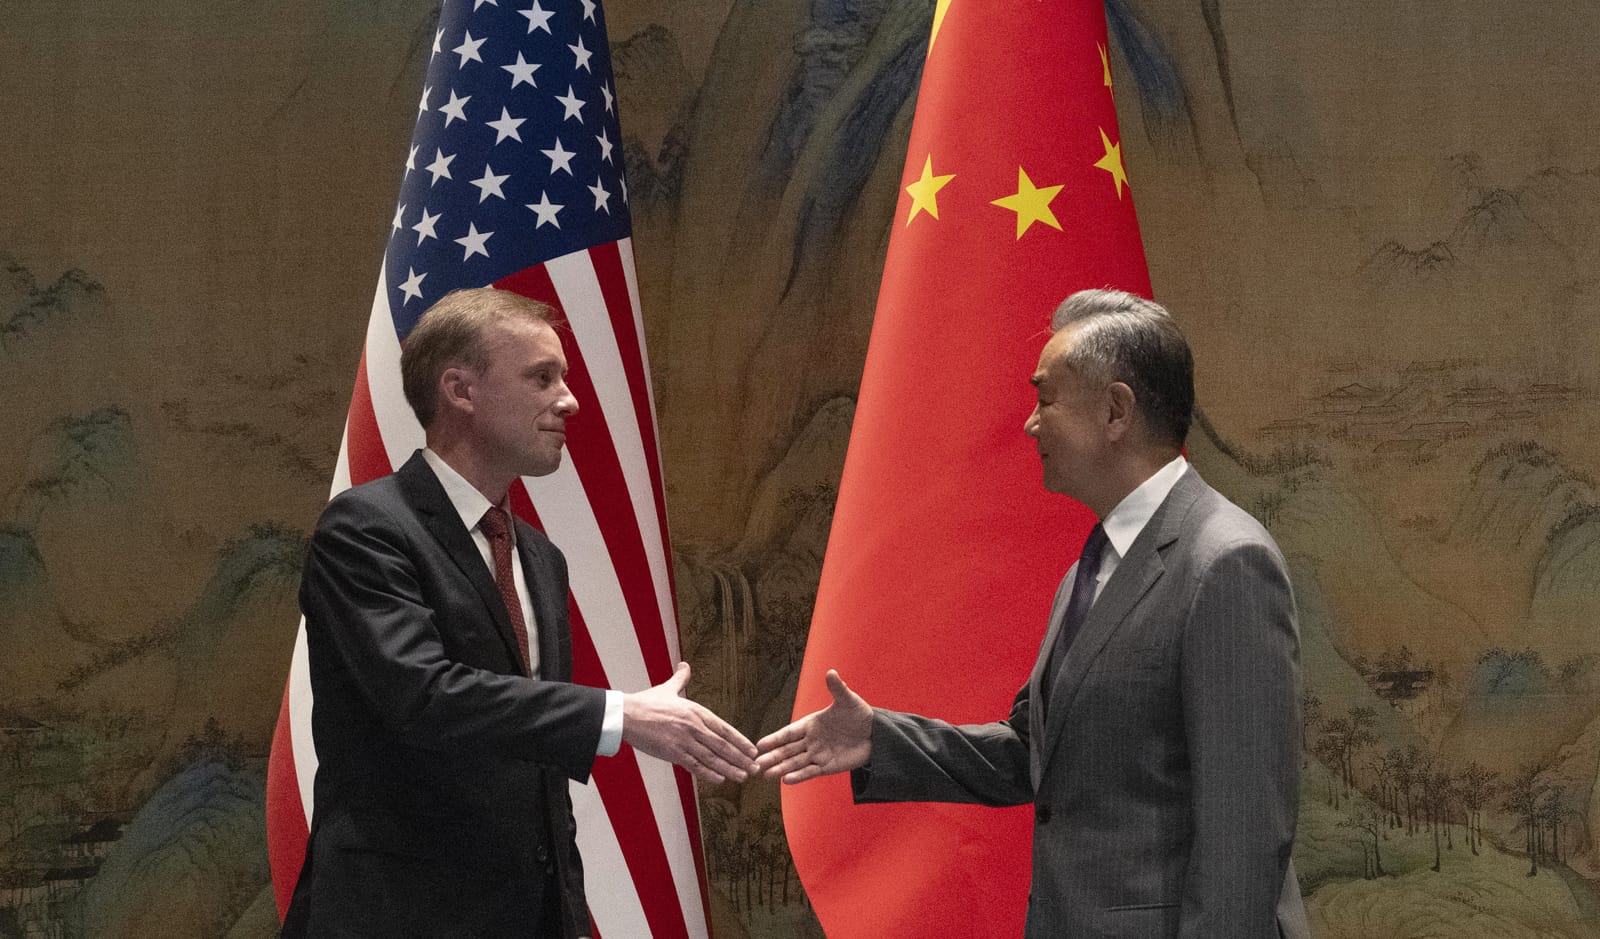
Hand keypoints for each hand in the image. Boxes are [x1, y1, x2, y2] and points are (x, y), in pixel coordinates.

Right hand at [622, 662, 757, 783]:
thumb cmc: (646, 702)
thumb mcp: (667, 688)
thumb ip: (680, 679)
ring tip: (742, 777)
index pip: (724, 728)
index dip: (740, 741)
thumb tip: (684, 665)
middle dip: (740, 758)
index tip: (752, 750)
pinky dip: (708, 773)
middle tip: (754, 767)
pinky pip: (694, 765)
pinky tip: (720, 780)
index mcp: (695, 711)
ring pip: (712, 757)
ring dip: (729, 768)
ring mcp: (684, 740)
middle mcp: (693, 726)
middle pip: (722, 745)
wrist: (627, 715)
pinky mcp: (673, 752)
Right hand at [755, 670, 872, 783]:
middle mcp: (811, 740)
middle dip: (772, 757)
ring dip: (781, 768)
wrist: (876, 734)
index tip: (759, 745)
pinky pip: (810, 772)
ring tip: (765, 775)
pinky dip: (798, 776)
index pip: (788, 733)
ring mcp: (818, 754)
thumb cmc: (860, 714)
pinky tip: (786, 780)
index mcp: (811, 724)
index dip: (774, 739)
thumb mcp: (848, 701)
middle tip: (756, 764)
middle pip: (787, 750)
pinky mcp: (827, 766)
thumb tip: (831, 672)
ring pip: (795, 763)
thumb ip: (837, 689)